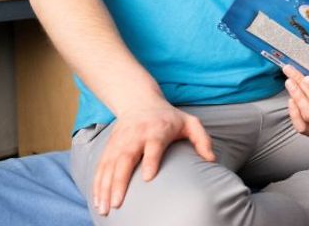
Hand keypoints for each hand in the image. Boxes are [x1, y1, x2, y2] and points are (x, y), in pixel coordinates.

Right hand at [93, 101, 214, 215]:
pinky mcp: (109, 147)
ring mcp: (120, 142)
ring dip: (105, 187)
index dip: (151, 160)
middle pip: (126, 158)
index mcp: (157, 130)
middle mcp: (136, 136)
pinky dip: (97, 184)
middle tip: (118, 203)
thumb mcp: (190, 122)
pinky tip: (97, 201)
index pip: (153, 146)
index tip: (149, 178)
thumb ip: (202, 140)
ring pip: (109, 165)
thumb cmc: (169, 117)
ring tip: (105, 208)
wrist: (140, 101)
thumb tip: (211, 159)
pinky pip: (101, 167)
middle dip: (120, 181)